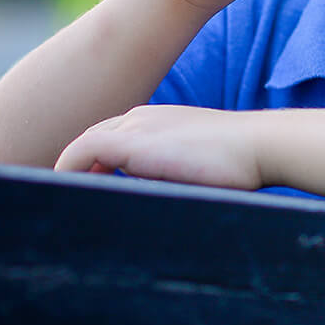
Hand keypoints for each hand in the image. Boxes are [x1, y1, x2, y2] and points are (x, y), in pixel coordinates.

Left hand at [55, 104, 270, 188]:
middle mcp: (141, 118)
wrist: (260, 145)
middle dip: (77, 170)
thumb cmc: (241, 163)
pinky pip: (81, 152)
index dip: (94, 166)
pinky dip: (67, 169)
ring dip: (71, 173)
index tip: (89, 193)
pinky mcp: (132, 143)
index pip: (110, 140)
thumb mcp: (197, 165)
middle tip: (67, 204)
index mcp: (157, 121)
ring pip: (84, 145)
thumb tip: (152, 200)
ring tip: (63, 205)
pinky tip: (65, 196)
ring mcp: (135, 127)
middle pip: (92, 141)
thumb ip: (170, 175)